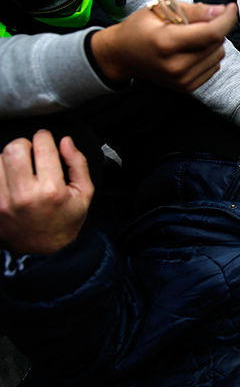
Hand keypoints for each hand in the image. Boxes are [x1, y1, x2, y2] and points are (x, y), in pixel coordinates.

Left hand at [0, 130, 94, 255]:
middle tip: (32, 151)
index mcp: (51, 190)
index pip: (43, 147)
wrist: (44, 249)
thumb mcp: (85, 193)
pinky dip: (1, 171)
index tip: (46, 138)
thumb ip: (78, 163)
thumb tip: (66, 141)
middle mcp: (25, 195)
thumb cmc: (66, 221)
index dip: (45, 136)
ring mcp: (4, 201)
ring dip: (10, 158)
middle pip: (14, 149)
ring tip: (21, 167)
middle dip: (25, 144)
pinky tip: (12, 177)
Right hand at [91, 2, 237, 91]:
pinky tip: (192, 49)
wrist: (123, 55)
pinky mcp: (187, 87)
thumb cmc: (139, 29)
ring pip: (218, 55)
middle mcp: (177, 65)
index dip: (226, 19)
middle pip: (217, 44)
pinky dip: (209, 55)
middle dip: (216, 27)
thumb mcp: (160, 9)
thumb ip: (194, 11)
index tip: (231, 8)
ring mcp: (182, 80)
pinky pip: (213, 67)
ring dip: (213, 42)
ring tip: (191, 36)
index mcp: (168, 43)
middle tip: (200, 20)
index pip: (211, 33)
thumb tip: (221, 11)